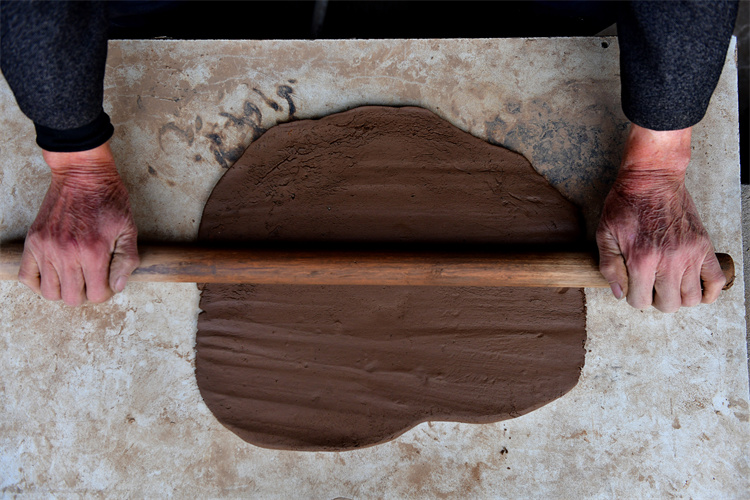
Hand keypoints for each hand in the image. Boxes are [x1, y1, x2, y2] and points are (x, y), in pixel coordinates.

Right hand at [18, 142, 139, 305]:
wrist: (83, 175)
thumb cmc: (108, 200)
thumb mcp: (128, 229)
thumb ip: (126, 260)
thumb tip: (117, 286)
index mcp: (93, 251)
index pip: (96, 295)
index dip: (106, 292)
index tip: (108, 281)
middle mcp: (66, 253)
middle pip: (72, 298)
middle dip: (86, 293)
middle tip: (93, 279)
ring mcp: (46, 247)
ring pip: (50, 292)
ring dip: (64, 291)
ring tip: (75, 277)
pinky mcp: (33, 241)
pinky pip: (27, 277)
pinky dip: (39, 283)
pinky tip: (55, 275)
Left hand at [596, 124, 724, 311]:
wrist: (651, 179)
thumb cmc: (626, 204)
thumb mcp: (605, 234)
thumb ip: (609, 266)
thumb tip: (619, 293)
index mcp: (641, 259)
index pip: (640, 301)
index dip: (633, 298)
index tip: (632, 286)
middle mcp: (669, 261)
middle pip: (668, 305)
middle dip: (655, 300)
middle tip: (649, 285)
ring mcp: (690, 254)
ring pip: (692, 298)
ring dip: (678, 297)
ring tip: (668, 284)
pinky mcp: (704, 246)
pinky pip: (716, 280)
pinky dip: (708, 291)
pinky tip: (693, 285)